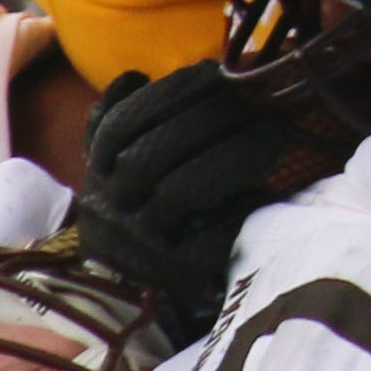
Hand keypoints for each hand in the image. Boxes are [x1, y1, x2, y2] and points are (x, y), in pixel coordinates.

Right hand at [73, 59, 282, 344]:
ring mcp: (141, 249)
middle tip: (256, 99)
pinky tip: (266, 191)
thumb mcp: (115, 173)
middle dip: (208, 117)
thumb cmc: (140, 218)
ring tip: (273, 132)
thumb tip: (133, 77)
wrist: (138, 302)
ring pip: (180, 191)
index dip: (166, 93)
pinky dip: (239, 212)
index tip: (213, 67)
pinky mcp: (178, 281)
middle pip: (149, 156)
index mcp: (96, 179)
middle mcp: (110, 213)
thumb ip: (116, 124)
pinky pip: (210, 241)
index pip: (118, 126)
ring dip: (232, 154)